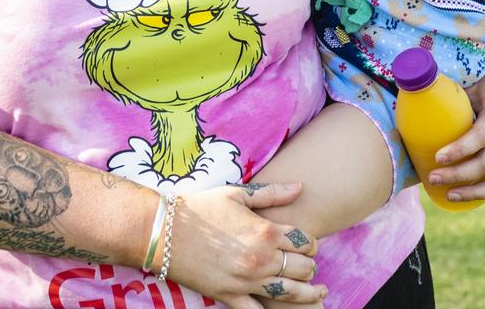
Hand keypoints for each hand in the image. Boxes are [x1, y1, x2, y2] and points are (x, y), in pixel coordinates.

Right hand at [169, 183, 325, 308]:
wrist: (168, 231)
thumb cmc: (203, 207)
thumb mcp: (238, 194)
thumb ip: (272, 193)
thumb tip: (300, 187)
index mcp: (265, 231)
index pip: (304, 242)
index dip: (311, 244)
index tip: (309, 244)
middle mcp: (261, 259)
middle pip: (301, 268)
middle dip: (309, 266)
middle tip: (309, 265)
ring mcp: (247, 281)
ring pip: (289, 293)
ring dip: (307, 292)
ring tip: (317, 293)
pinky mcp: (231, 297)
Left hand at [427, 55, 484, 201]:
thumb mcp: (472, 86)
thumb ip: (450, 97)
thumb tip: (415, 99)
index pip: (480, 137)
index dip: (459, 150)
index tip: (437, 157)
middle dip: (458, 175)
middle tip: (432, 178)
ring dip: (472, 192)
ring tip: (447, 195)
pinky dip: (484, 193)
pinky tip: (463, 196)